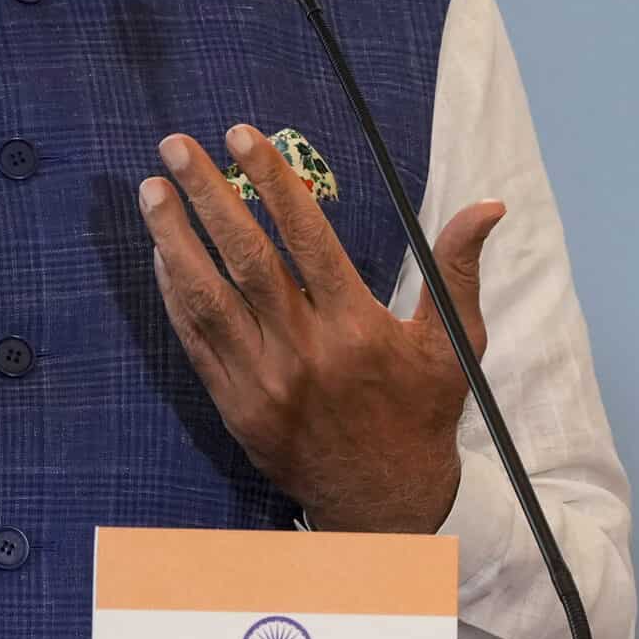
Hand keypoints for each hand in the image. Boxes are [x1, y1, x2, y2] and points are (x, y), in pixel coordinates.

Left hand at [138, 124, 505, 534]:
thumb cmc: (421, 413)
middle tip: (174, 147)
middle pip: (246, 257)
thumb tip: (488, 206)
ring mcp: (263, 378)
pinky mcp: (234, 403)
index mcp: (358, 326)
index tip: (243, 136)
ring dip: (173, 238)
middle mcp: (305, 349)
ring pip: (207, 296)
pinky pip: (194, 339)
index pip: (307, 235)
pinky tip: (159, 253)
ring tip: (150, 191)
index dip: (272, 180)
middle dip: (207, 195)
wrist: (384, 502)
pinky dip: (173, 294)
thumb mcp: (455, 344)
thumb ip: (458, 269)